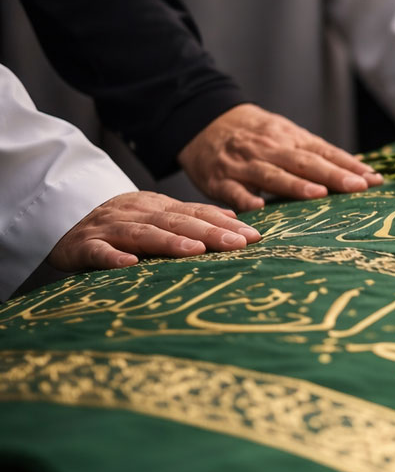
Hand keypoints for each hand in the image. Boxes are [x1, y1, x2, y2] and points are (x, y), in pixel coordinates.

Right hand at [48, 191, 260, 270]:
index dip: (225, 224)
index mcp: (157, 206)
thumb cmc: (120, 223)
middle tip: (238, 244)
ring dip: (169, 242)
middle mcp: (137, 214)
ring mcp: (110, 229)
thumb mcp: (157, 213)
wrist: (63, 219)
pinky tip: (129, 264)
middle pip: (177, 222)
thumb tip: (233, 218)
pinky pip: (100, 252)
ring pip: (143, 234)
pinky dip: (113, 257)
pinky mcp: (85, 246)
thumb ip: (192, 216)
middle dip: (209, 233)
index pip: (196, 214)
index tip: (254, 237)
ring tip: (196, 251)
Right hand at [177, 104, 381, 211]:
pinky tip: (258, 208)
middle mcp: (270, 150)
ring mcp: (244, 165)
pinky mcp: (220, 180)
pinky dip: (245, 199)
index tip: (373, 179)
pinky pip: (233, 191)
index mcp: (289, 139)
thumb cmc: (257, 135)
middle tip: (357, 186)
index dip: (348, 165)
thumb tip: (363, 173)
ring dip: (295, 185)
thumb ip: (320, 155)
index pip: (324, 152)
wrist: (204, 120)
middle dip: (331, 175)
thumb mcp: (288, 136)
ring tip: (319, 194)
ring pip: (272, 175)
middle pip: (304, 162)